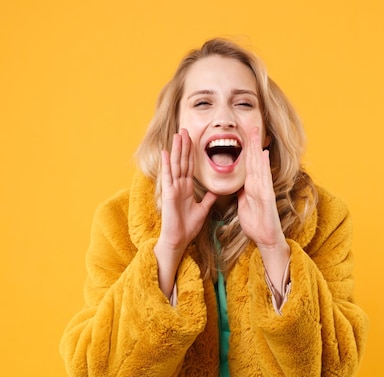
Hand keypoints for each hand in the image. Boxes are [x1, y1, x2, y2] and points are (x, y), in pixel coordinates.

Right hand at [155, 129, 216, 295]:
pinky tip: (166, 152)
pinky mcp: (169, 194)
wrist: (179, 239)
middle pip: (182, 161)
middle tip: (185, 130)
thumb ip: (209, 199)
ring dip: (176, 150)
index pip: (189, 166)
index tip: (192, 139)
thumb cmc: (188, 226)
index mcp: (186, 188)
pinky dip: (167, 164)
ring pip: (176, 165)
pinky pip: (168, 177)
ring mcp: (173, 189)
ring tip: (177, 135)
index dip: (190, 152)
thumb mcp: (203, 209)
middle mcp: (179, 186)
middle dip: (184, 146)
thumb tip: (217, 190)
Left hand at [238, 128, 284, 247]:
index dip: (246, 150)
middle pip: (254, 161)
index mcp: (251, 187)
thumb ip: (242, 194)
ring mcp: (264, 189)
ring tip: (257, 134)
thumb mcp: (243, 206)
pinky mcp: (267, 196)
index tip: (244, 136)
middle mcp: (258, 184)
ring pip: (259, 165)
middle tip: (252, 127)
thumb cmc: (255, 224)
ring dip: (258, 149)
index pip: (247, 165)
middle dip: (252, 144)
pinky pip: (264, 178)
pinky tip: (263, 154)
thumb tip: (237, 185)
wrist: (264, 238)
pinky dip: (264, 166)